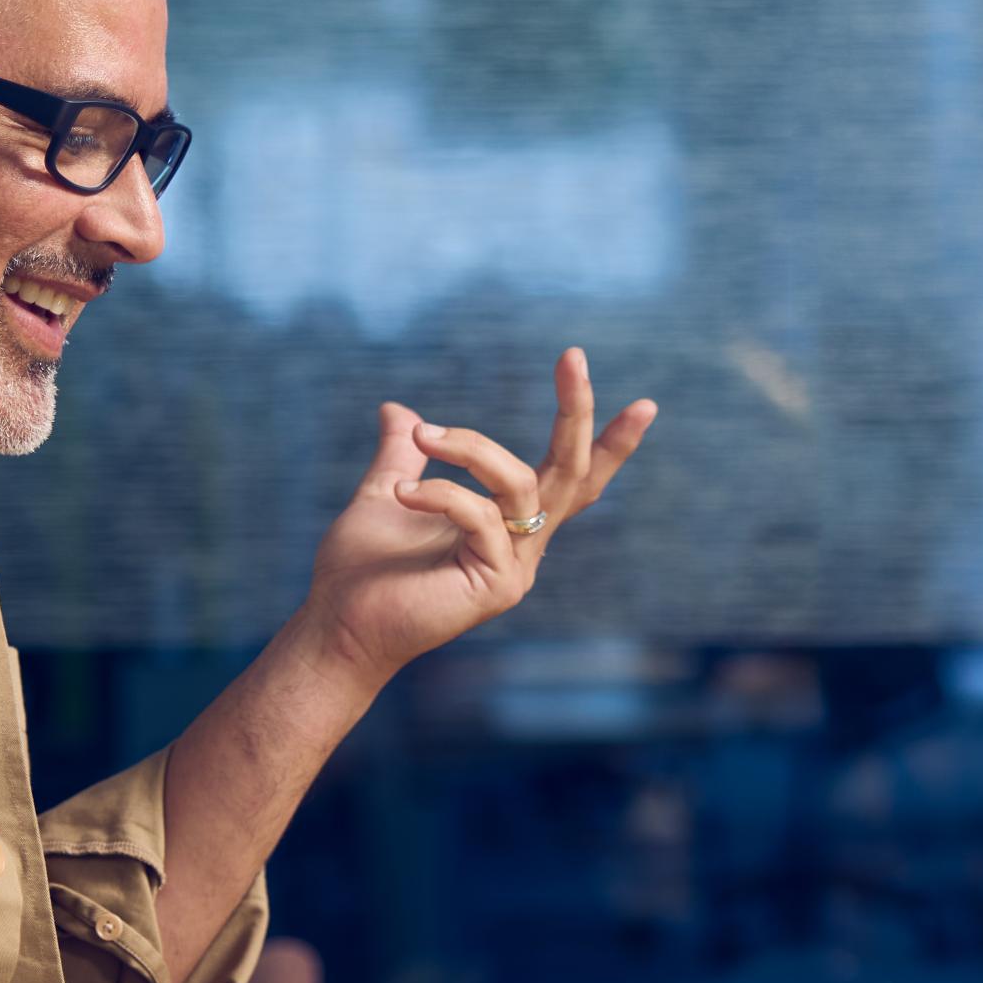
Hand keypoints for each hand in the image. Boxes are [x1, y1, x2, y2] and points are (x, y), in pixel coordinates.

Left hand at [301, 347, 655, 677]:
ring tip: (422, 435)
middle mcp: (524, 545)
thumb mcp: (387, 491)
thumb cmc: (361, 570)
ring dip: (470, 447)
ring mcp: (517, 568)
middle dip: (576, 411)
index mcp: (509, 524)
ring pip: (521, 482)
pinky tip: (401, 494)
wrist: (339, 627)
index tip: (644, 402)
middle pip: (573, 472)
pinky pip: (482, 516)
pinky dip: (440, 493)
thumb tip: (398, 410)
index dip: (604, 440)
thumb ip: (402, 454)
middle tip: (574, 356)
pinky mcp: (499, 587)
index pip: (569, 477)